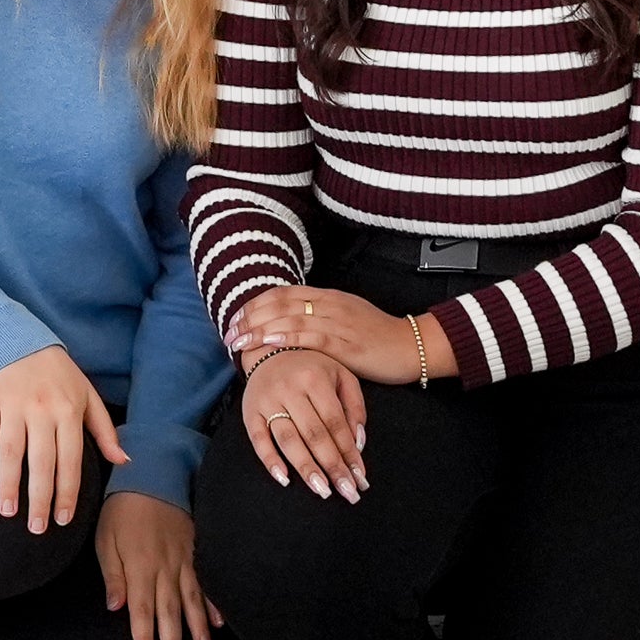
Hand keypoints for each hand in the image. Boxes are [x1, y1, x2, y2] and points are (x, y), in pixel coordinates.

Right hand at [0, 345, 126, 533]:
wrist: (19, 339)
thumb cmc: (58, 375)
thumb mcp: (88, 396)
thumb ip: (105, 431)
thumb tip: (124, 462)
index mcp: (69, 410)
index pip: (70, 459)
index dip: (67, 491)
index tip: (63, 519)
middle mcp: (42, 409)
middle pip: (41, 461)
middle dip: (40, 498)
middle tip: (37, 527)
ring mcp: (13, 405)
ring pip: (11, 451)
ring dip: (10, 484)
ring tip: (9, 511)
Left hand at [95, 491, 220, 639]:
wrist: (152, 477)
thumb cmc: (121, 510)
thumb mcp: (105, 540)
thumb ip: (113, 575)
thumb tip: (115, 607)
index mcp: (139, 567)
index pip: (141, 610)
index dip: (145, 637)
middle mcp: (164, 568)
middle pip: (169, 611)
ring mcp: (183, 560)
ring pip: (191, 599)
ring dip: (198, 626)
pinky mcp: (195, 552)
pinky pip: (206, 581)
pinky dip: (213, 602)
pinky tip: (220, 620)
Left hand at [223, 284, 447, 384]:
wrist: (411, 346)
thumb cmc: (376, 335)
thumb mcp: (344, 317)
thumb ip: (318, 316)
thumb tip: (287, 321)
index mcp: (327, 296)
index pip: (282, 293)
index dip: (255, 304)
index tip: (235, 318)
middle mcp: (329, 304)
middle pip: (280, 303)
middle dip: (249, 318)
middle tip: (228, 333)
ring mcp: (337, 322)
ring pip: (290, 318)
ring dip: (259, 329)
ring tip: (238, 341)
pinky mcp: (346, 344)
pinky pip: (311, 337)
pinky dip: (287, 336)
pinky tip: (269, 340)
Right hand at [236, 347, 369, 499]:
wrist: (268, 348)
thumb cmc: (312, 367)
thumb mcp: (341, 375)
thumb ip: (355, 407)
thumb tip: (358, 444)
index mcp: (316, 379)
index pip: (336, 424)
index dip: (349, 453)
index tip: (360, 478)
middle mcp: (290, 389)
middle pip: (314, 435)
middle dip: (332, 466)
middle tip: (347, 492)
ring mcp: (268, 401)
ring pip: (288, 440)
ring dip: (306, 468)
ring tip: (322, 490)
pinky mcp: (250, 411)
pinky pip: (258, 439)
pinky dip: (270, 460)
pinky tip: (284, 478)